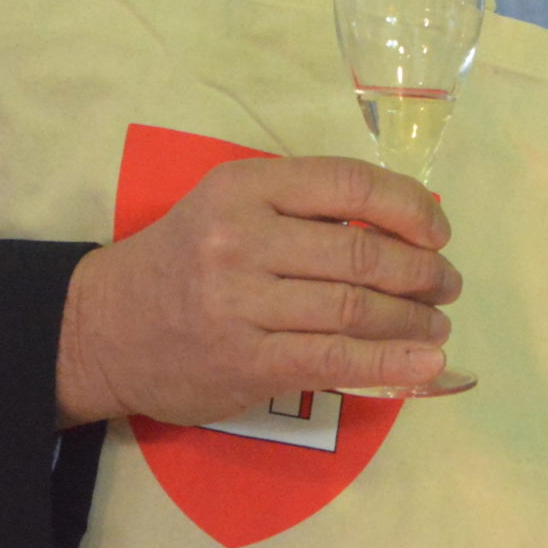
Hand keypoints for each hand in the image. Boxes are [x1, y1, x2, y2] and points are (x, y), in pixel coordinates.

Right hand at [55, 155, 460, 426]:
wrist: (101, 328)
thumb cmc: (182, 261)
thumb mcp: (229, 206)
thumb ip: (302, 208)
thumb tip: (405, 225)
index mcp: (244, 186)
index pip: (349, 184)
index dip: (409, 206)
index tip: (438, 231)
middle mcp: (242, 239)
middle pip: (361, 253)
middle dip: (422, 271)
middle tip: (447, 284)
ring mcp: (241, 303)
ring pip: (355, 309)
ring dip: (414, 319)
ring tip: (437, 323)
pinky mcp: (244, 361)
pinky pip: (335, 361)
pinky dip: (392, 362)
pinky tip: (428, 362)